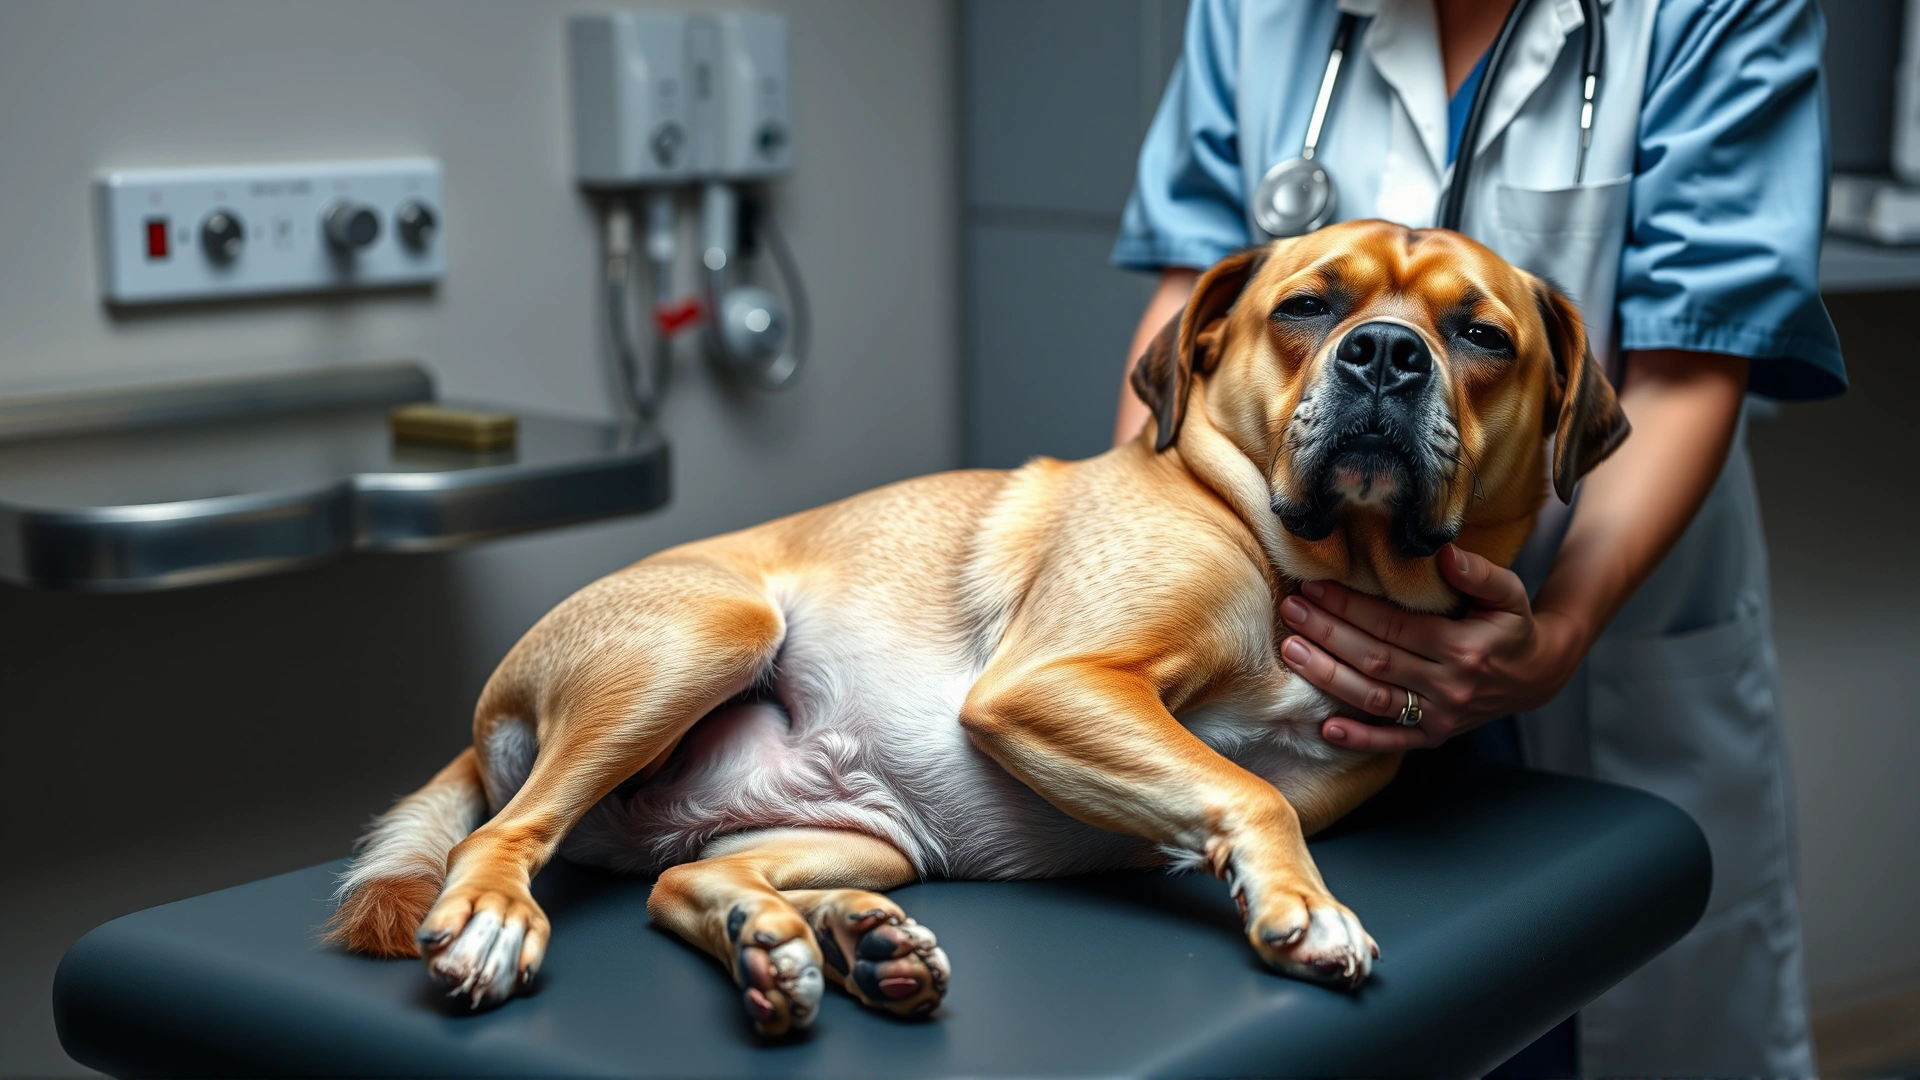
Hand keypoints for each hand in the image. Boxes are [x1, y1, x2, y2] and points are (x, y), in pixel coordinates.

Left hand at [1276, 545, 1585, 750]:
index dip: (1351, 606)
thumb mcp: (1510, 593)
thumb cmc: (1513, 626)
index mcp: (1464, 647)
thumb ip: (1479, 574)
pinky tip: (1325, 728)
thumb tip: (1444, 553)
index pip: (1395, 625)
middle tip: (1291, 610)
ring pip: (1374, 697)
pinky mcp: (1434, 736)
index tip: (1316, 586)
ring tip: (1292, 650)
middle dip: (1328, 633)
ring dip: (1328, 676)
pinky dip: (1360, 738)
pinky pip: (1393, 741)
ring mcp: (1441, 716)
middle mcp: (1450, 686)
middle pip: (1376, 659)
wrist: (1537, 676)